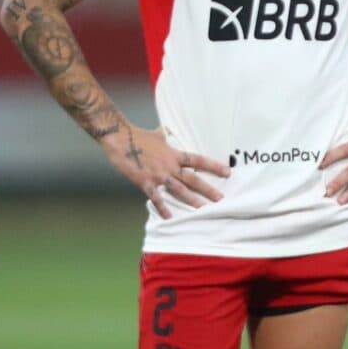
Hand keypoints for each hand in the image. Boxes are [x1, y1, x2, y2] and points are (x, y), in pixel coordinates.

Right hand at [101, 123, 226, 219]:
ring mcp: (158, 174)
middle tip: (221, 198)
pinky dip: (163, 208)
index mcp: (174, 153)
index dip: (213, 166)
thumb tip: (165, 131)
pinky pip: (156, 197)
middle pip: (192, 178)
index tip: (227, 172)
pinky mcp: (145, 182)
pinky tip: (170, 217)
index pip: (198, 160)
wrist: (120, 138)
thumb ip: (164, 136)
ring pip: (179, 189)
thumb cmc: (137, 135)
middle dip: (207, 189)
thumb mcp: (156, 135)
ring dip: (192, 200)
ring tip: (204, 209)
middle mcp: (169, 165)